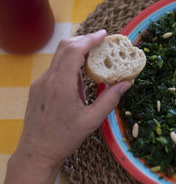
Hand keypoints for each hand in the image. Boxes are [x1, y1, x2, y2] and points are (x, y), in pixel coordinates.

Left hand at [5, 30, 130, 183]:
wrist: (36, 152)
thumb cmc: (64, 138)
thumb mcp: (92, 120)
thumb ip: (110, 99)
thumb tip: (126, 83)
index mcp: (62, 85)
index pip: (74, 51)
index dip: (90, 39)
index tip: (104, 35)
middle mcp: (48, 79)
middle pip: (65, 47)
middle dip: (84, 40)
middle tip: (101, 40)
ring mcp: (40, 83)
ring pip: (58, 56)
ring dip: (76, 51)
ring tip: (94, 55)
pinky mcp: (38, 87)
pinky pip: (55, 68)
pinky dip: (68, 63)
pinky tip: (79, 75)